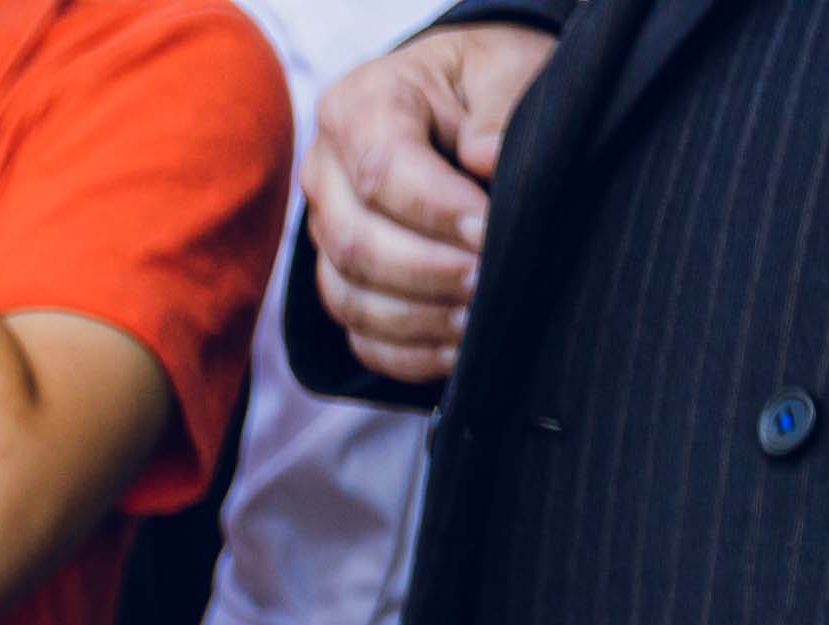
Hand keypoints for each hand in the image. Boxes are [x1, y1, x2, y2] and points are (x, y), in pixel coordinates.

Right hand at [303, 22, 550, 388]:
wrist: (463, 103)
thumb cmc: (485, 84)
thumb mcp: (504, 68)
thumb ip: (499, 105)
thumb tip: (487, 158)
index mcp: (358, 107)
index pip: (381, 171)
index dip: (436, 210)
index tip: (491, 229)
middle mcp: (324, 173)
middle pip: (355, 243)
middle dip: (428, 271)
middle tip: (492, 280)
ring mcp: (324, 234)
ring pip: (349, 296)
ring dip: (418, 318)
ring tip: (481, 318)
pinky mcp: (341, 280)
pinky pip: (358, 334)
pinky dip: (408, 353)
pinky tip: (460, 349)